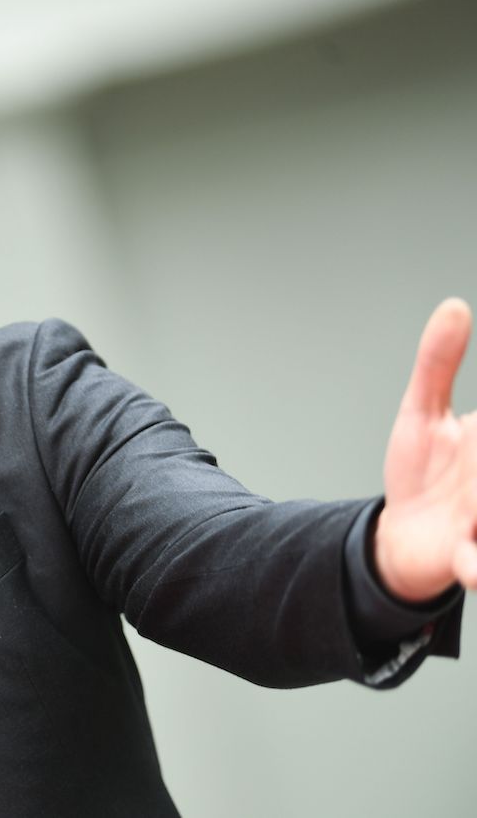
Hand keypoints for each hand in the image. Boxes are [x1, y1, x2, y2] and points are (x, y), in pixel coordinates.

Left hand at [374, 297, 476, 601]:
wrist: (401, 539)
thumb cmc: (423, 476)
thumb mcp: (422, 414)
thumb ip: (439, 363)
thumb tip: (454, 307)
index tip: (471, 435)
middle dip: (474, 465)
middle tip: (463, 469)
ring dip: (472, 505)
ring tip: (462, 512)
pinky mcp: (473, 559)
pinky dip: (476, 564)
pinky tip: (467, 561)